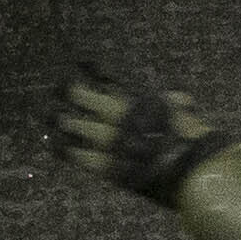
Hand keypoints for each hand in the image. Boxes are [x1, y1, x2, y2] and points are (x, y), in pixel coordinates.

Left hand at [54, 66, 230, 204]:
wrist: (191, 174)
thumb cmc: (191, 141)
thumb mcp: (184, 113)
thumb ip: (175, 102)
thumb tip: (179, 97)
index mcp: (135, 99)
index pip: (105, 78)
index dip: (89, 69)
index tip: (77, 64)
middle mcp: (118, 116)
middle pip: (81, 97)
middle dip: (67, 92)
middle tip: (56, 90)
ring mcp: (109, 141)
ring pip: (74, 126)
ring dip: (60, 120)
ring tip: (49, 117)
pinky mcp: (106, 166)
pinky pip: (78, 156)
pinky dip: (64, 150)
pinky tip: (54, 146)